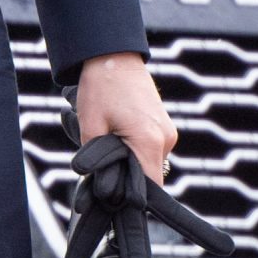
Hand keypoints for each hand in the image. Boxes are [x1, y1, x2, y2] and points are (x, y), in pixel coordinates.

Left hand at [74, 52, 175, 186]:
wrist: (113, 56)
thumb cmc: (100, 88)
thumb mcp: (90, 126)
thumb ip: (96, 159)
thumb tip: (99, 182)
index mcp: (149, 140)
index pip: (150, 187)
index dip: (132, 198)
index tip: (115, 202)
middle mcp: (165, 139)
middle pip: (149, 176)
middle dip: (126, 178)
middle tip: (101, 171)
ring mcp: (167, 131)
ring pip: (148, 161)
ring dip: (129, 161)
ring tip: (106, 144)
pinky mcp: (163, 125)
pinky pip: (150, 147)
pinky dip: (134, 149)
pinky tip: (115, 135)